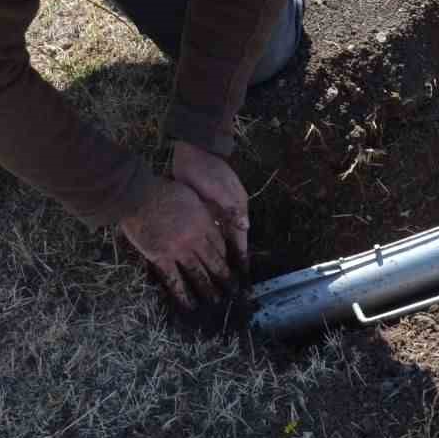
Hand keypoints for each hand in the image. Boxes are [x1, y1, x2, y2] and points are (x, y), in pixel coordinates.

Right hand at [119, 178, 234, 310]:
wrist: (139, 196)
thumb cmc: (162, 190)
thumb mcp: (190, 196)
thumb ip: (200, 211)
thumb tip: (206, 221)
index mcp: (204, 222)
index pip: (219, 245)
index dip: (225, 257)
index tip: (228, 266)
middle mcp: (196, 239)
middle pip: (214, 262)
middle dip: (224, 277)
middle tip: (231, 290)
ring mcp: (179, 250)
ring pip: (198, 273)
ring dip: (208, 289)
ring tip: (216, 301)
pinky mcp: (162, 258)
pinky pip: (175, 280)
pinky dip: (183, 294)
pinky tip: (189, 304)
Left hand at [169, 140, 248, 271]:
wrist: (193, 153)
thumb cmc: (210, 171)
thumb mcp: (222, 189)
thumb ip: (232, 208)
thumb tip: (245, 227)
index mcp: (236, 210)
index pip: (240, 240)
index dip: (241, 258)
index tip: (242, 278)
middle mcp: (226, 216)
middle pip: (228, 244)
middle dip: (227, 263)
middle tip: (224, 284)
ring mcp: (212, 214)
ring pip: (214, 241)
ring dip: (213, 257)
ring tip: (209, 277)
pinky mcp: (198, 212)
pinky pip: (201, 234)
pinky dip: (200, 246)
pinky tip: (194, 258)